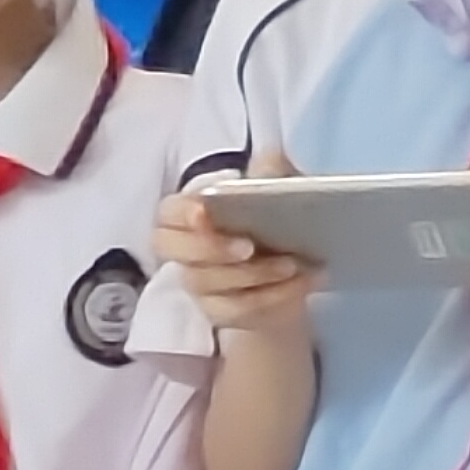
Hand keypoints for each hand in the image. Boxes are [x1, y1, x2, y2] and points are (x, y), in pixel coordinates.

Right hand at [157, 150, 320, 340]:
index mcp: (188, 214)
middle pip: (176, 251)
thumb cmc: (270, 222)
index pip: (168, 213)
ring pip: (210, 282)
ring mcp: (198, 284)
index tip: (205, 211)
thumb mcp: (274, 192)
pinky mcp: (219, 312)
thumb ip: (269, 173)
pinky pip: (238, 310)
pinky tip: (301, 283)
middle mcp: (184, 251)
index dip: (182, 213)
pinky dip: (272, 297)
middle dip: (211, 249)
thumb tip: (270, 157)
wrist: (289, 271)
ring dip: (255, 274)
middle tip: (250, 246)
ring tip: (295, 265)